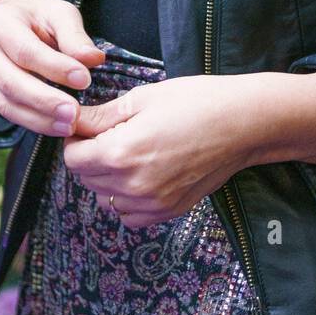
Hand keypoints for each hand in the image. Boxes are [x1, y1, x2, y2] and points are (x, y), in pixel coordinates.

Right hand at [0, 0, 104, 135]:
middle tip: (75, 114)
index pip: (25, 51)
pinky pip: (10, 112)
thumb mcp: (60, 13)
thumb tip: (93, 59)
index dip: (54, 68)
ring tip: (69, 125)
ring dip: (40, 119)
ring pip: (8, 103)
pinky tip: (58, 127)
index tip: (84, 79)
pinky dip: (35, 122)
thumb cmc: (40, 15)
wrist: (15, 18)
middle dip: (44, 101)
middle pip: (12, 82)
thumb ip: (75, 35)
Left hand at [63, 74, 251, 226]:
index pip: (73, 158)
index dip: (76, 139)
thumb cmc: (197, 102)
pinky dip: (127, 199)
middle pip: (87, 179)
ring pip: (105, 199)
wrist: (243, 123)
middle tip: (113, 133)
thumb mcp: (144, 98)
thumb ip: (103, 115)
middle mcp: (133, 184)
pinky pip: (129, 216)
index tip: (87, 126)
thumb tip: (72, 120)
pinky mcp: (168, 211)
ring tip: (131, 152)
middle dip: (91, 156)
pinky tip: (143, 174)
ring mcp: (152, 203)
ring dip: (108, 179)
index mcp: (122, 152)